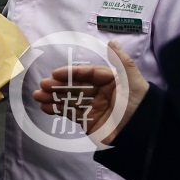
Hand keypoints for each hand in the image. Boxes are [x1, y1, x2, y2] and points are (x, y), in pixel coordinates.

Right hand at [33, 40, 149, 144]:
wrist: (142, 138)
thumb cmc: (139, 107)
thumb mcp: (134, 83)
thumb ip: (122, 62)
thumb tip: (112, 41)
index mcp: (110, 81)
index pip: (87, 74)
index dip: (71, 73)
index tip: (56, 73)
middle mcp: (100, 92)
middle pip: (75, 86)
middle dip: (57, 86)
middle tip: (42, 86)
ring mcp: (92, 107)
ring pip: (69, 99)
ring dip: (52, 97)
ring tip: (37, 96)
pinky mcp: (88, 121)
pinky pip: (69, 112)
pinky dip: (56, 109)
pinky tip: (45, 107)